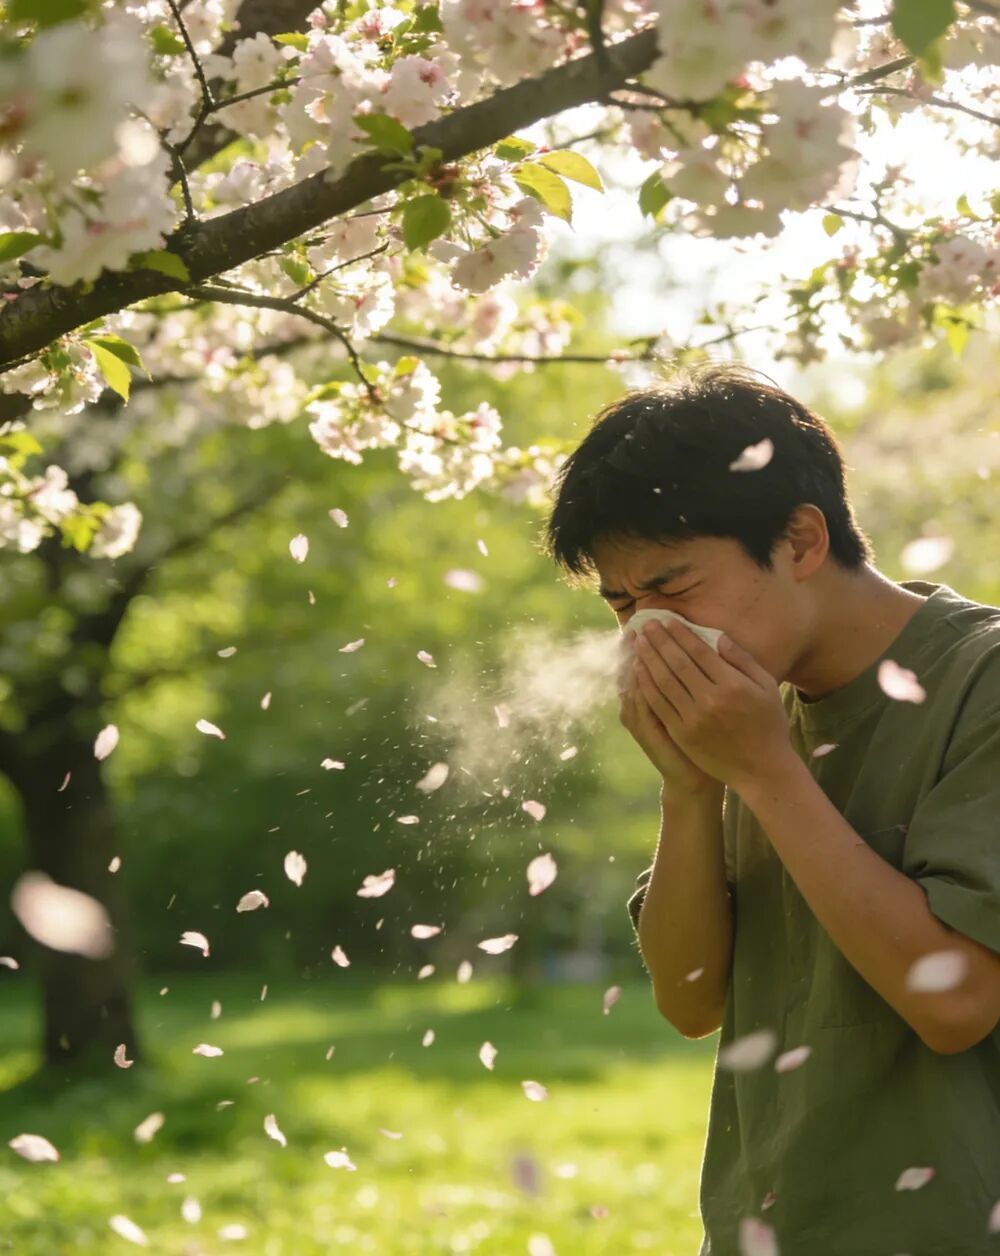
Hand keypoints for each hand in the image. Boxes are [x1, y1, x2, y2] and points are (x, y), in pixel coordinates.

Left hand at [629, 617, 792, 790]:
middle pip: (677, 663)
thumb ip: (743, 660)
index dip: (680, 634)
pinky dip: (646, 686)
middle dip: (659, 640)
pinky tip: (639, 671)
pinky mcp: (682, 733)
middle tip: (646, 623)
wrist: (761, 769)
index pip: (699, 652)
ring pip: (664, 682)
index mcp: (732, 685)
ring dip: (648, 659)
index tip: (667, 620)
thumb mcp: (767, 688)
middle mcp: (710, 699)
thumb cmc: (768, 724)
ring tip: (638, 641)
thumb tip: (719, 637)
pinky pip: (659, 704)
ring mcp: (693, 718)